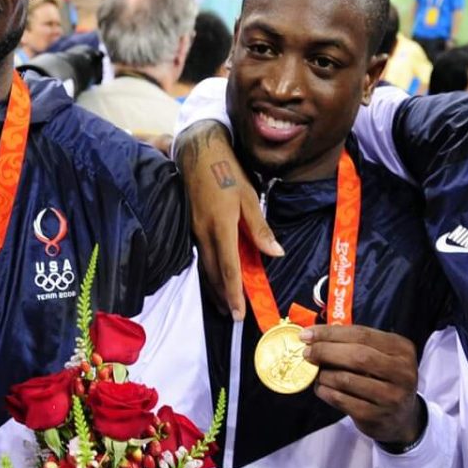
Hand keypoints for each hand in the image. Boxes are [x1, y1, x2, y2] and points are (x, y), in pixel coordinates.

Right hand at [175, 118, 280, 318]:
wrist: (198, 152)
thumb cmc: (228, 170)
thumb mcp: (249, 197)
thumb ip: (259, 228)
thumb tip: (276, 253)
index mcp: (221, 226)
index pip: (228, 268)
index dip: (234, 293)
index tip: (239, 312)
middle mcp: (204, 232)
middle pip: (214, 273)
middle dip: (223, 297)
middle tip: (233, 315)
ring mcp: (195, 230)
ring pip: (205, 266)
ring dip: (214, 287)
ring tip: (224, 303)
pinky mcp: (192, 226)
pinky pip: (201, 255)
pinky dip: (210, 271)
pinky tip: (216, 277)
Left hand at [303, 324, 425, 446]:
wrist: (402, 418)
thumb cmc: (384, 379)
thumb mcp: (381, 356)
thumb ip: (355, 344)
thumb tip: (315, 336)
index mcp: (401, 349)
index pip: (362, 334)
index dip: (331, 333)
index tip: (307, 334)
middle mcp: (401, 372)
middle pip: (357, 356)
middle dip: (326, 351)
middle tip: (307, 353)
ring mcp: (390, 396)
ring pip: (347, 379)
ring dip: (324, 374)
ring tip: (316, 373)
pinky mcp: (376, 416)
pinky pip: (342, 400)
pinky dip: (326, 392)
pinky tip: (321, 388)